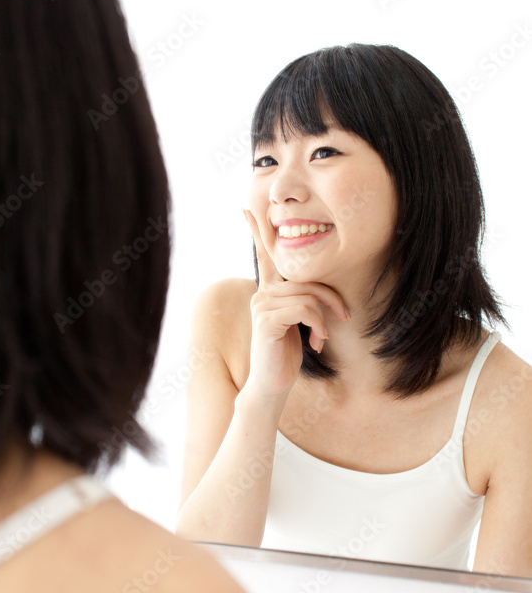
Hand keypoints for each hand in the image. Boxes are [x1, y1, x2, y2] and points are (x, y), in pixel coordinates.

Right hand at [242, 209, 348, 403]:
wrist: (272, 385)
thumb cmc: (286, 354)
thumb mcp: (296, 323)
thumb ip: (301, 302)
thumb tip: (318, 292)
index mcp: (268, 290)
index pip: (263, 255)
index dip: (256, 230)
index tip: (246, 207)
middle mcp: (261, 293)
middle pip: (306, 278)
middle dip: (331, 297)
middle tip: (345, 316)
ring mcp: (261, 305)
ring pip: (308, 294)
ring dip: (326, 316)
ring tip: (325, 337)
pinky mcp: (267, 320)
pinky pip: (305, 309)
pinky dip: (319, 325)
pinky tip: (318, 342)